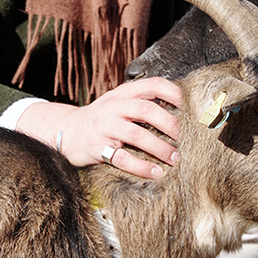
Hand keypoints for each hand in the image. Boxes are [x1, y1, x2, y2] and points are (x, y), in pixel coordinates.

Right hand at [17, 77, 181, 179]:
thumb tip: (180, 111)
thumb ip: (143, 103)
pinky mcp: (97, 147)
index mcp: (123, 93)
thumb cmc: (102, 119)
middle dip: (170, 124)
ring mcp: (104, 126)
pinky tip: (156, 172)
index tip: (190, 108)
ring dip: (160, 148)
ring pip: (136, 134)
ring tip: (175, 159)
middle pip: (147, 110)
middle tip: (186, 138)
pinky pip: (123, 158)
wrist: (67, 132)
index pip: (152, 85)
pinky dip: (142, 167)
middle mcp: (113, 106)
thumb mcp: (119, 104)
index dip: (174, 94)